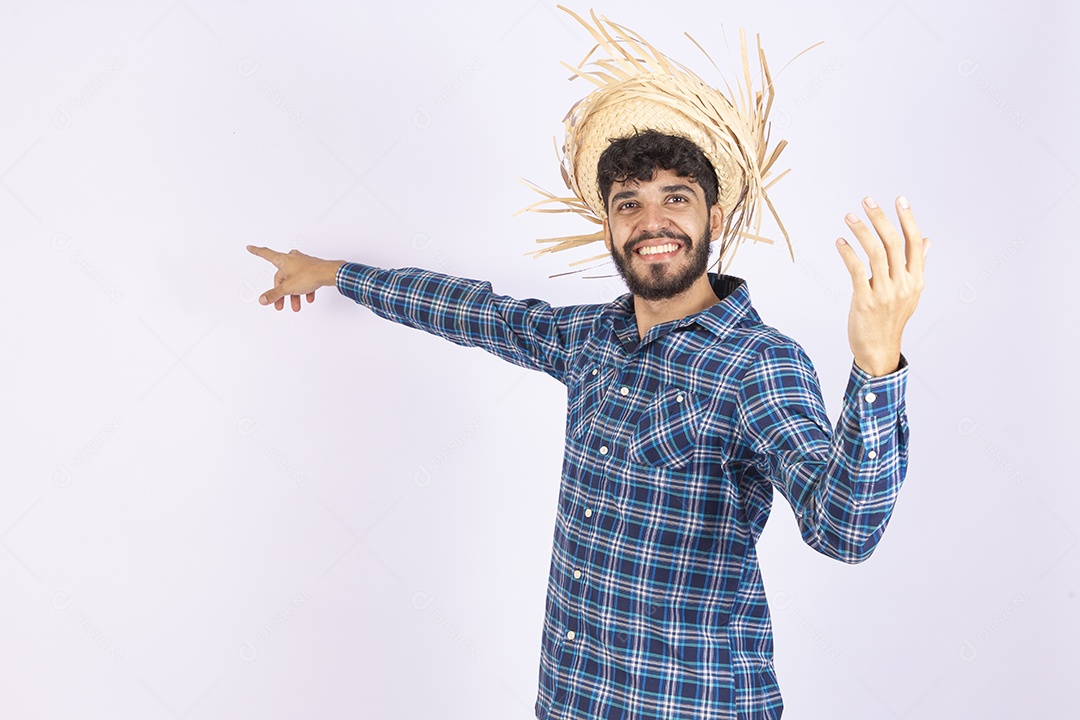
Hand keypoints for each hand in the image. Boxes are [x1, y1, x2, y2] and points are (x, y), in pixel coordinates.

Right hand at [246, 245, 343, 311]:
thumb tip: (262, 299)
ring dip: (294, 294)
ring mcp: (303, 263)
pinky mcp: (312, 268)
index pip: (266, 254)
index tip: (249, 247)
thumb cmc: (309, 276)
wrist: (329, 273)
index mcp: (283, 260)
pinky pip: (305, 280)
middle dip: (281, 292)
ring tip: (296, 306)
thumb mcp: (288, 288)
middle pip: (281, 277)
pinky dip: (305, 289)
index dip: (256, 251)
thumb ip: (274, 294)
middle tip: (280, 305)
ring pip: (294, 280)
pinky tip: (309, 299)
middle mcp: (292, 259)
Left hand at [835, 196, 927, 376]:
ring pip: (874, 253)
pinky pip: (856, 270)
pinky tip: (840, 242)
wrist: (878, 349)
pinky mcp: (865, 300)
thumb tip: (927, 240)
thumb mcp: (910, 293)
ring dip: (861, 231)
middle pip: (893, 242)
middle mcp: (903, 284)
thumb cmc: (891, 318)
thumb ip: (916, 265)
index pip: (914, 243)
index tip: (899, 199)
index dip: (907, 219)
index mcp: (916, 280)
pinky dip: (848, 252)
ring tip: (849, 217)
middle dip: (880, 218)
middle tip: (866, 200)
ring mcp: (885, 293)